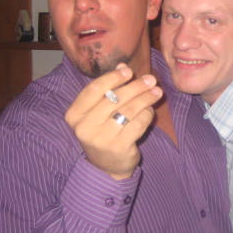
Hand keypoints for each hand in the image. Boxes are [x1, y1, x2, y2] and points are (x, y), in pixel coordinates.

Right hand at [65, 64, 162, 179]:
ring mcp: (101, 139)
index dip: (112, 78)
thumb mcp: (99, 111)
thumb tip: (122, 65)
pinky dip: (147, 115)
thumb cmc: (103, 131)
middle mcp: (84, 127)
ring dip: (146, 98)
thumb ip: (109, 88)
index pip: (93, 90)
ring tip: (157, 91)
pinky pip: (138, 124)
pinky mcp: (119, 147)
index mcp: (75, 115)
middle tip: (151, 79)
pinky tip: (150, 110)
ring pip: (128, 110)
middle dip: (135, 86)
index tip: (128, 71)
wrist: (107, 166)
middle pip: (114, 99)